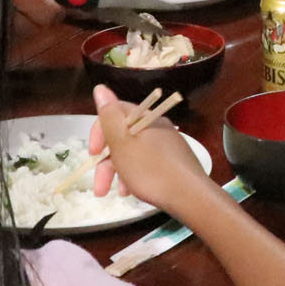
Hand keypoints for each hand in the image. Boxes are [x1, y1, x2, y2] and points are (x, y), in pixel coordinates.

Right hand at [89, 85, 212, 207]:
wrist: (191, 197)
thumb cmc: (151, 171)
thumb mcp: (122, 144)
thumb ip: (109, 117)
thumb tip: (100, 88)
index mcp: (145, 117)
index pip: (113, 114)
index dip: (98, 133)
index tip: (93, 154)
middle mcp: (157, 126)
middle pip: (122, 136)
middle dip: (106, 161)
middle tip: (100, 187)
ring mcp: (167, 144)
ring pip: (133, 152)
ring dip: (119, 172)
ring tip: (120, 193)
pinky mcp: (174, 161)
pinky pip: (146, 163)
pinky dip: (135, 175)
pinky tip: (132, 191)